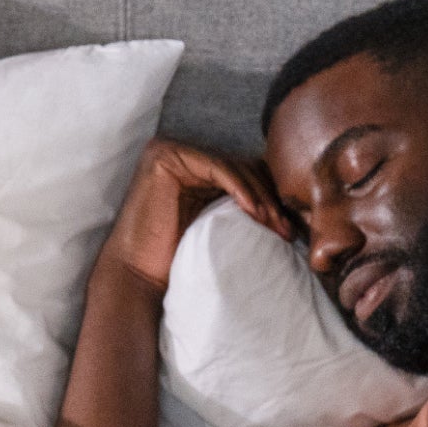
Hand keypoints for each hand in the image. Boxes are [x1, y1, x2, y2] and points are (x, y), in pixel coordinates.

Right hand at [98, 139, 290, 293]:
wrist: (140, 275)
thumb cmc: (175, 257)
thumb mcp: (216, 223)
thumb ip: (238, 203)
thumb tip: (286, 202)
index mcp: (191, 166)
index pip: (241, 172)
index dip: (268, 197)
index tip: (287, 227)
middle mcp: (179, 154)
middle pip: (239, 166)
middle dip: (268, 197)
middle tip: (286, 229)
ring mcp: (169, 151)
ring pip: (232, 167)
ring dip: (260, 196)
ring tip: (275, 225)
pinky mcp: (166, 157)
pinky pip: (217, 168)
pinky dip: (241, 189)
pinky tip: (255, 212)